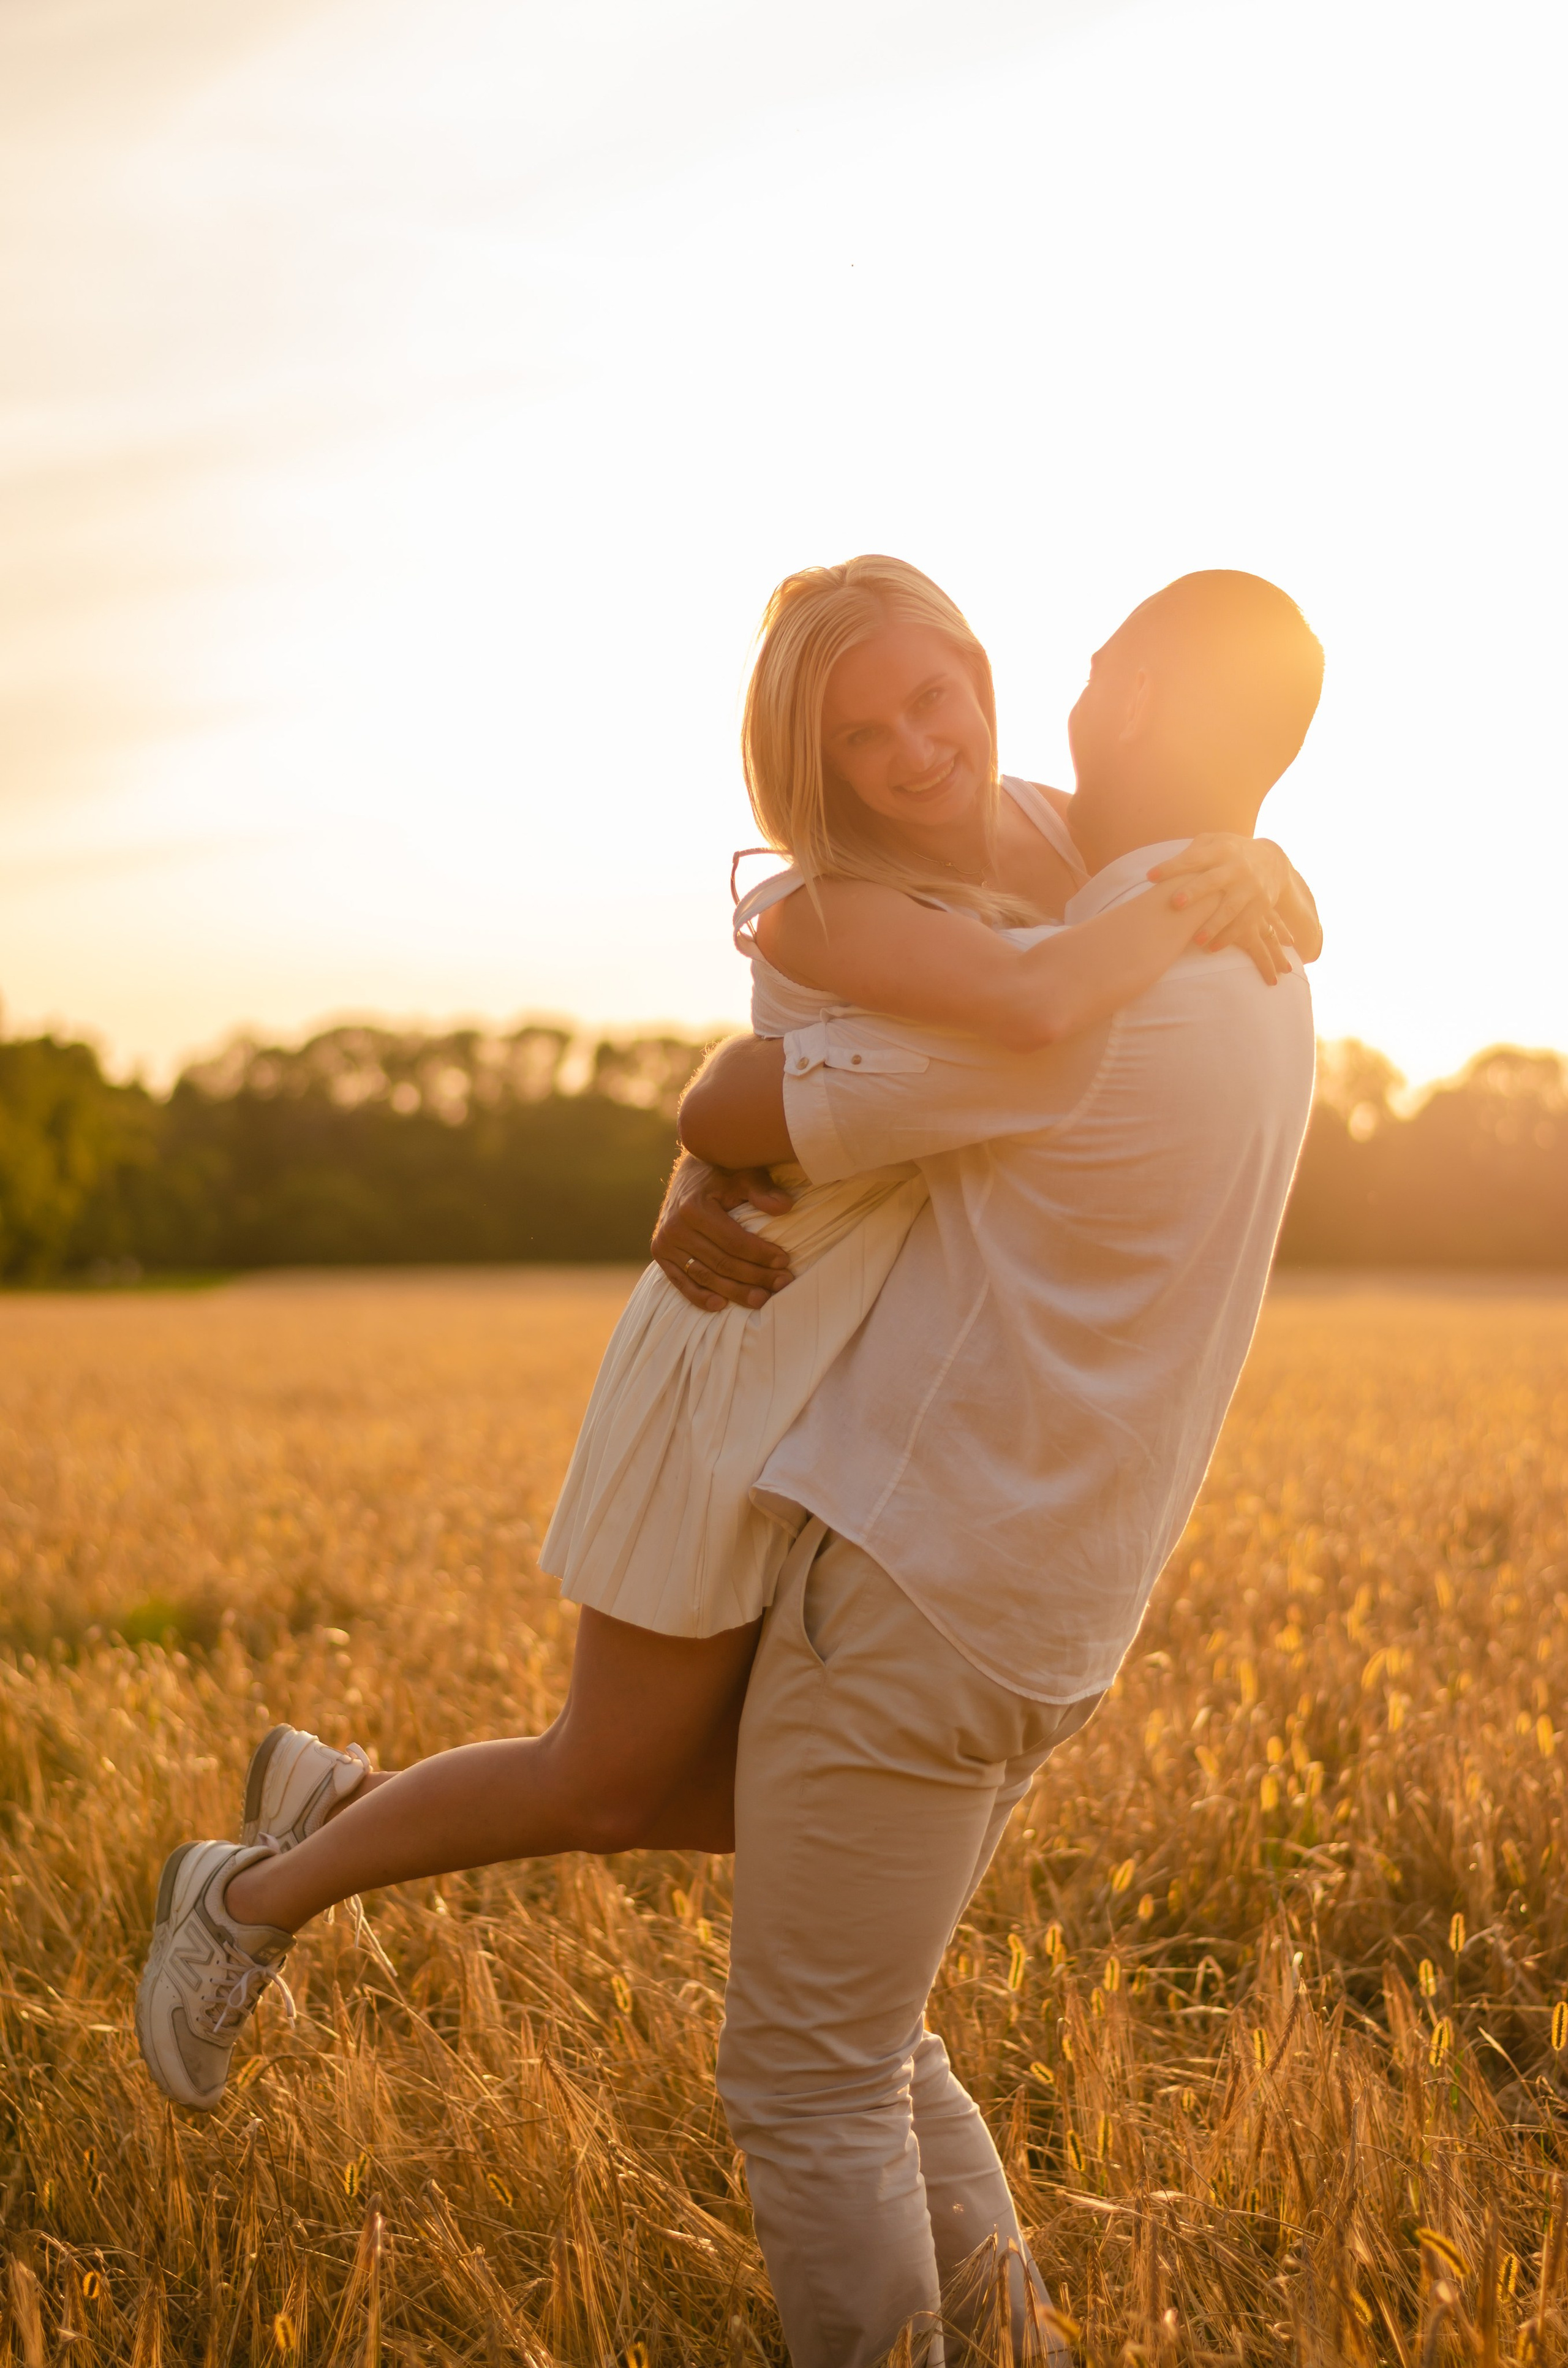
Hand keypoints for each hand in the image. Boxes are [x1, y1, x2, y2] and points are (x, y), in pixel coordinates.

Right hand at [652, 1153, 795, 1310]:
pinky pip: (681, 1283)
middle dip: (755, 1276)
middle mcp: (675, 1228)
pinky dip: (700, 1297)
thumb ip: (762, 1190)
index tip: (785, 1262)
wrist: (689, 1173)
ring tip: (761, 1300)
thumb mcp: (744, 1174)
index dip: (760, 1254)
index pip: (733, 1241)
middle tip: (782, 1284)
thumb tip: (785, 1207)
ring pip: (705, 1276)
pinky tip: (722, 1305)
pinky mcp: (661, 1254)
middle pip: (721, 1262)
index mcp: (693, 1208)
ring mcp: (665, 1244)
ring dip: (735, 1292)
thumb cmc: (722, 1173)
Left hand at [1148, 835, 1294, 982]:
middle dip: (1195, 891)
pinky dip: (1228, 937)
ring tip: (1196, 940)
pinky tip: (1211, 948)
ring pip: (1231, 908)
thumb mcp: (1217, 841)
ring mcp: (1251, 887)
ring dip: (1213, 925)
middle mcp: (1238, 867)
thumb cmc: (1231, 852)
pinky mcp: (1261, 904)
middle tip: (1175, 903)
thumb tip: (1166, 867)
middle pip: (1214, 880)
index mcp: (1222, 850)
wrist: (1273, 860)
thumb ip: (1194, 850)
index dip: (1172, 867)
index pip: (1194, 858)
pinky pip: (1244, 923)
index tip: (1150, 877)